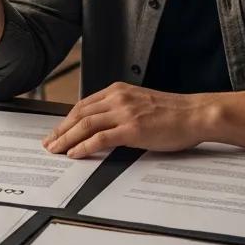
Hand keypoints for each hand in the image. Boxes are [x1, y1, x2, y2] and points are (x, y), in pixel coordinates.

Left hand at [41, 82, 216, 158]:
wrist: (195, 114)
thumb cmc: (173, 113)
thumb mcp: (141, 103)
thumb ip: (121, 110)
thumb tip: (103, 126)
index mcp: (118, 90)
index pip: (84, 104)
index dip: (67, 119)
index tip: (58, 130)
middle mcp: (118, 98)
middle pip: (79, 114)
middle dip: (61, 129)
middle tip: (49, 142)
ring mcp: (124, 113)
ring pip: (85, 125)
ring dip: (66, 138)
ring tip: (56, 150)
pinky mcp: (132, 129)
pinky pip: (100, 138)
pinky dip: (84, 146)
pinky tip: (75, 153)